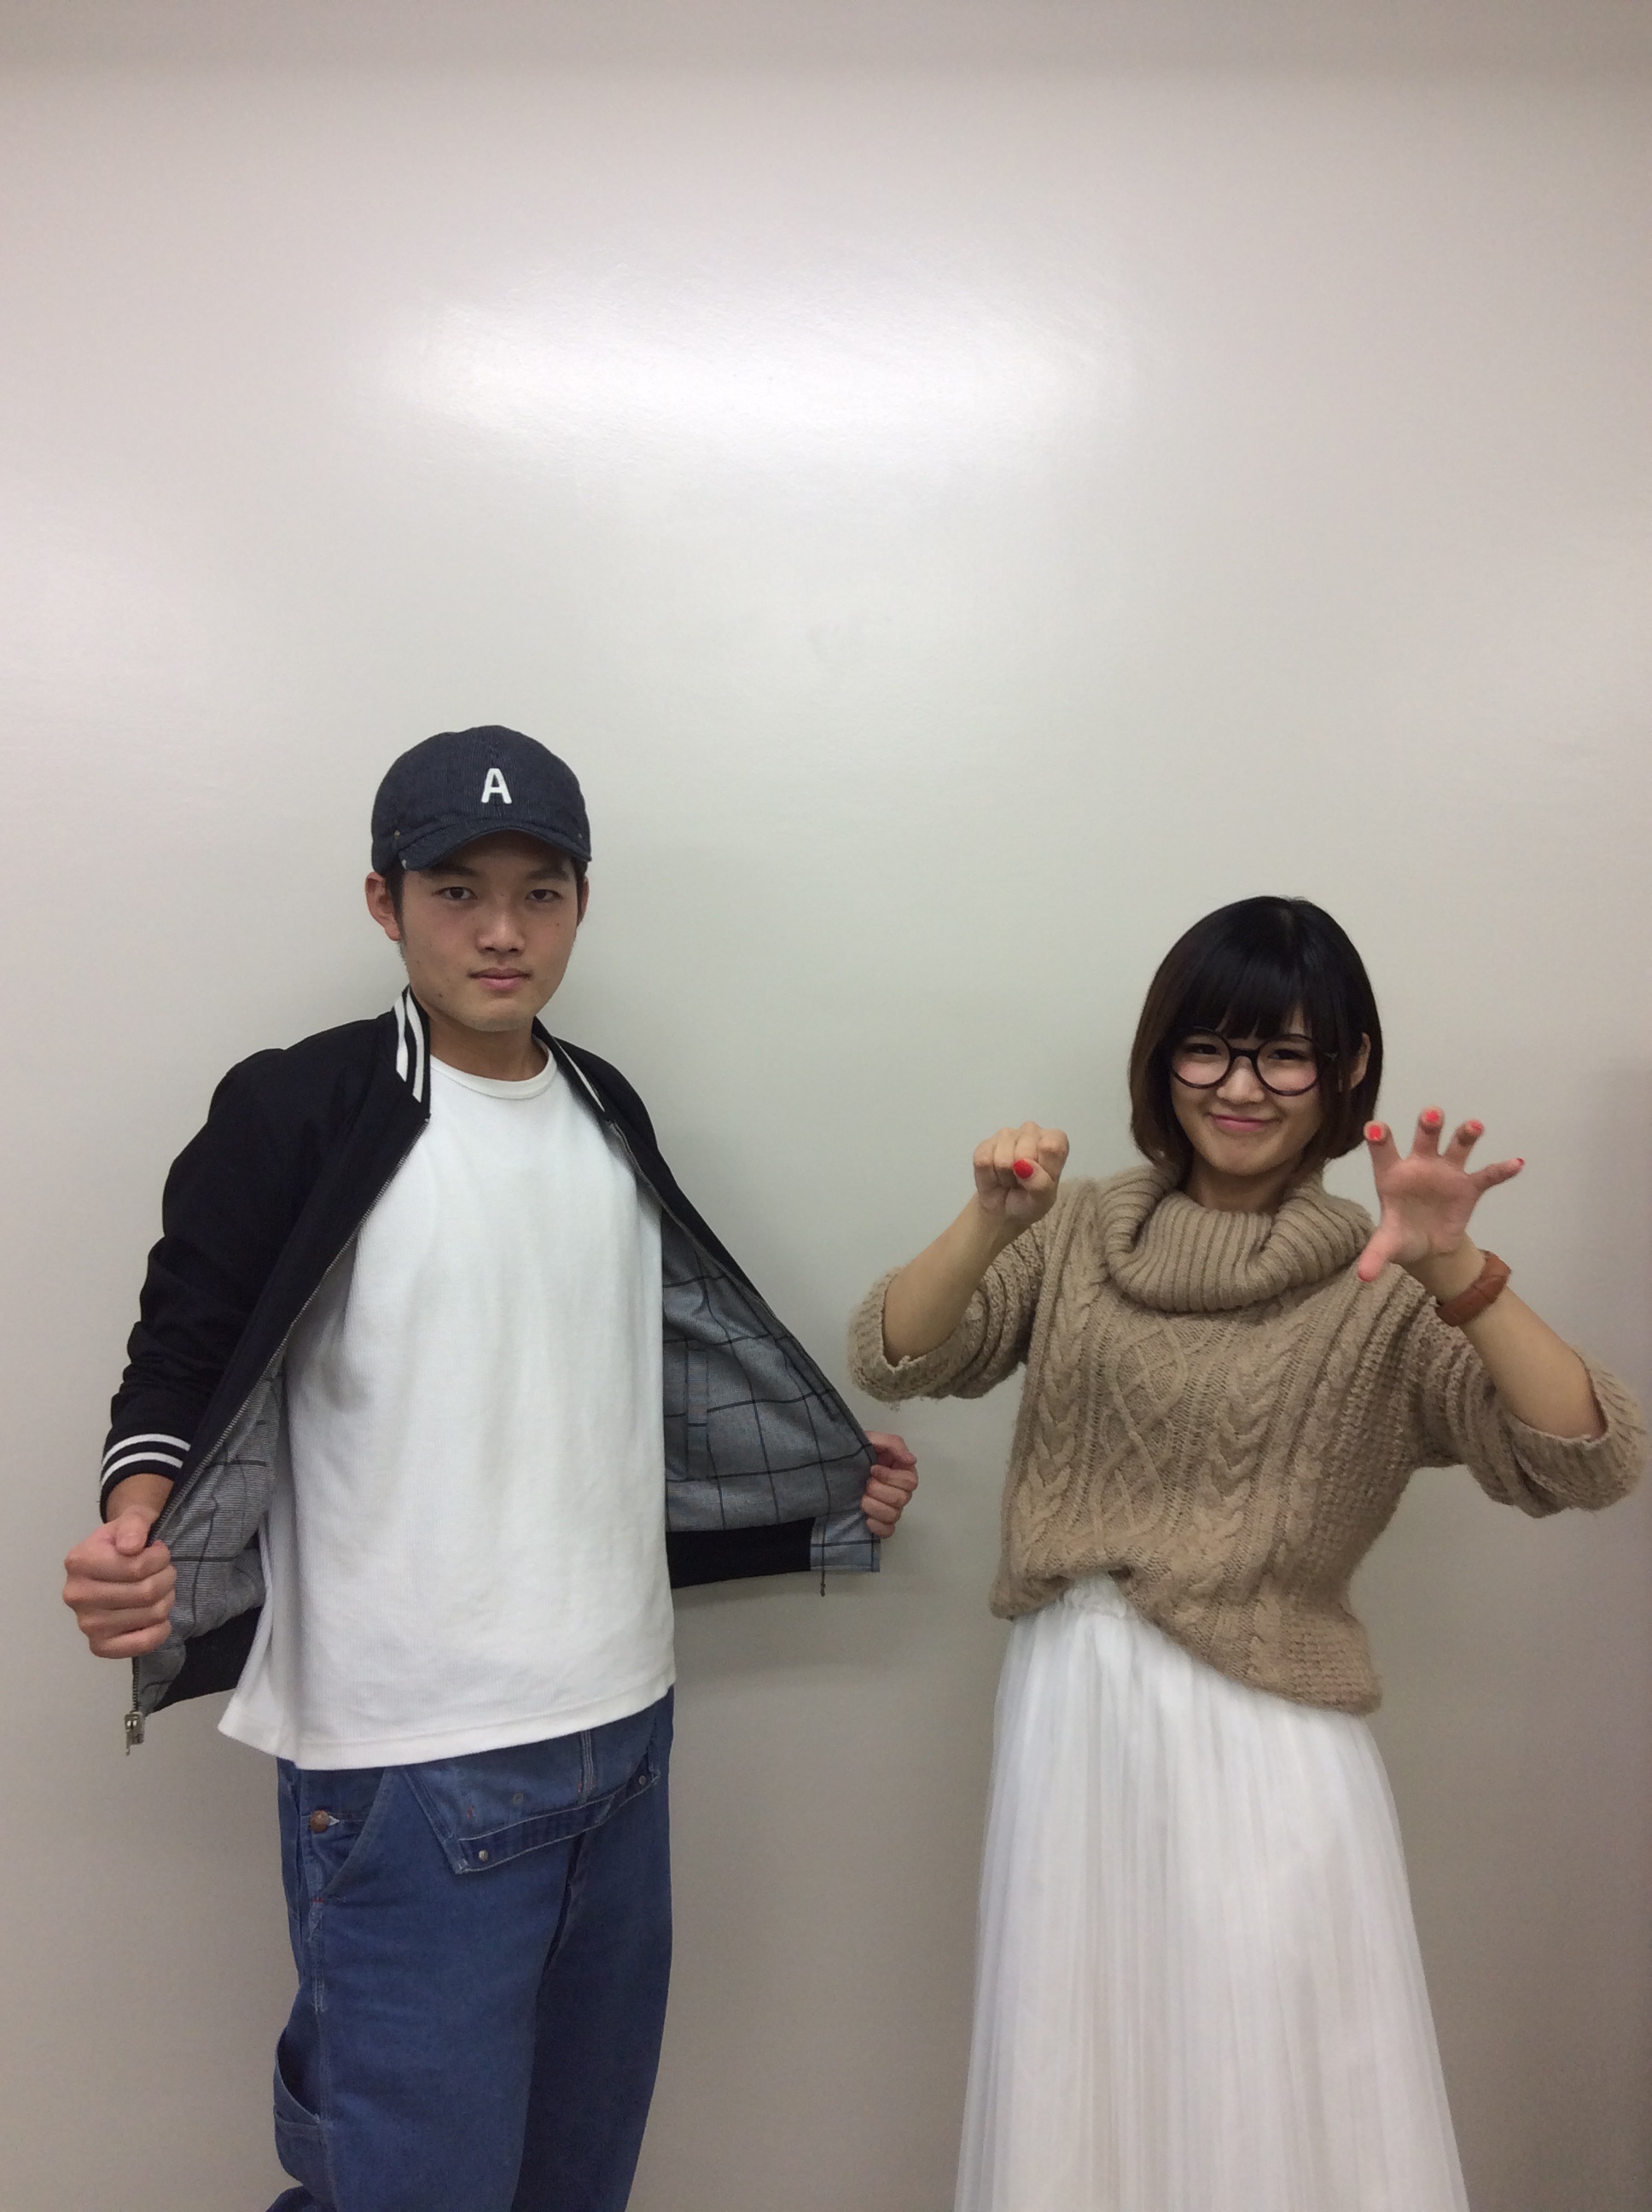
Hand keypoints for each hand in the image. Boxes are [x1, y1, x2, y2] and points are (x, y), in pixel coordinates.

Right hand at [62, 1506, 176, 1657]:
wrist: (112, 1564)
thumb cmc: (124, 1541)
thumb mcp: (131, 1520)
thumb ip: (133, 1524)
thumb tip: (130, 1546)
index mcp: (79, 1562)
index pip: (137, 1567)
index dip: (160, 1558)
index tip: (159, 1552)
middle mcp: (76, 1595)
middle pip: (146, 1592)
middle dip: (166, 1577)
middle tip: (164, 1571)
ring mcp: (86, 1624)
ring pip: (150, 1614)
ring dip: (167, 1599)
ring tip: (159, 1589)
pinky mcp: (99, 1645)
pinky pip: (141, 1644)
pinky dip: (160, 1631)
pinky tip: (159, 1618)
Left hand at [860, 1432, 917, 1537]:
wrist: (836, 1467)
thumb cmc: (857, 1451)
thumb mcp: (873, 1439)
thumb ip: (893, 1444)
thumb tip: (911, 1460)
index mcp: (903, 1472)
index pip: (910, 1481)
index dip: (890, 1477)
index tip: (872, 1469)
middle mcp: (901, 1491)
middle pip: (901, 1499)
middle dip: (878, 1490)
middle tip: (865, 1483)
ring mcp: (892, 1508)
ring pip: (894, 1515)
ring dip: (874, 1507)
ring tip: (861, 1499)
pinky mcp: (882, 1522)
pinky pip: (888, 1531)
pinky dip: (877, 1526)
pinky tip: (865, 1518)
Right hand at [973, 1123, 1068, 1233]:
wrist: (1003, 1209)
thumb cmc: (1030, 1201)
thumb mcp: (1043, 1200)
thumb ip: (1040, 1183)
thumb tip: (1024, 1165)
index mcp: (1054, 1139)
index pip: (1052, 1146)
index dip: (1045, 1166)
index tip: (1041, 1177)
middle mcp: (1032, 1131)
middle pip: (1025, 1153)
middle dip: (1022, 1175)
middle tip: (1023, 1181)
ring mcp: (1006, 1134)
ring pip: (1003, 1159)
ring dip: (1005, 1177)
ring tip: (1010, 1179)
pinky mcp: (984, 1143)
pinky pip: (984, 1162)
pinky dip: (989, 1176)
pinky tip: (995, 1175)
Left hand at [1356, 1108, 1522, 1286]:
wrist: (1428, 1245)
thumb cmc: (1402, 1234)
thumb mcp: (1388, 1245)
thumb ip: (1375, 1255)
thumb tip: (1364, 1277)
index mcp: (1393, 1174)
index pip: (1384, 1152)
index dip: (1380, 1139)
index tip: (1374, 1128)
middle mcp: (1421, 1165)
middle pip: (1425, 1139)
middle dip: (1429, 1125)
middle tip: (1432, 1113)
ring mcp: (1446, 1173)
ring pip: (1457, 1147)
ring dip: (1465, 1135)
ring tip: (1474, 1126)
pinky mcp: (1468, 1187)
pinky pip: (1487, 1175)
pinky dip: (1501, 1170)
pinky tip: (1516, 1163)